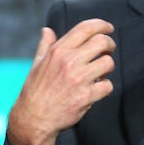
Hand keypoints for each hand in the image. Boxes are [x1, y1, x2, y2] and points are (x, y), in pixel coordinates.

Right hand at [8, 19, 115, 144]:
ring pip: (108, 63)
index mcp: (58, 51)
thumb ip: (45, 45)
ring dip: (107, 67)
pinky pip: (108, 85)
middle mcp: (69, 62)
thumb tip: (47, 30)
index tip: (108, 28)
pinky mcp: (87, 96)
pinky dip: (105, 87)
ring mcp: (79, 79)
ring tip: (100, 72)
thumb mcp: (37, 64)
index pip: (85, 28)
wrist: (34, 118)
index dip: (101, 25)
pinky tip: (96, 88)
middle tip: (108, 51)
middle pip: (102, 42)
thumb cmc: (35, 90)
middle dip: (109, 45)